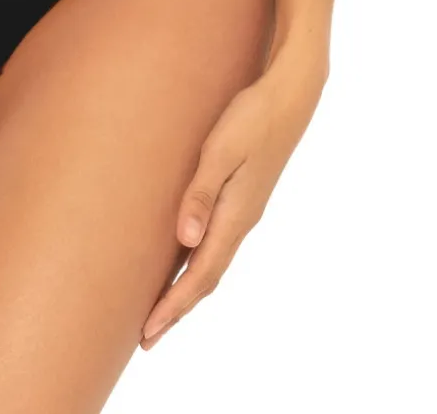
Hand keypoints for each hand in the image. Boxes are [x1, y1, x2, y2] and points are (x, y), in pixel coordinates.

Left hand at [139, 60, 322, 347]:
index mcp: (235, 216)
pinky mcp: (243, 198)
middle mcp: (241, 221)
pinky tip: (185, 259)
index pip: (200, 275)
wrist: (289, 97)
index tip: (149, 332)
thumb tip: (186, 242)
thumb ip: (201, 194)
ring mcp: (244, 211)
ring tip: (161, 309)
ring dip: (187, 290)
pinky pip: (217, 244)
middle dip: (177, 308)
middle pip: (206, 279)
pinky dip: (198, 265)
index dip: (173, 306)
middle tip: (147, 338)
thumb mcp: (220, 151)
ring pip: (213, 263)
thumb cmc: (251, 118)